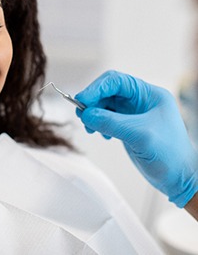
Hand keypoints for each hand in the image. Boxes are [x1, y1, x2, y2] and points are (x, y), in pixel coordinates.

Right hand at [74, 70, 197, 207]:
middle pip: (107, 92)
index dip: (96, 88)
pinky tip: (101, 134)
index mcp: (148, 95)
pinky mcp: (126, 126)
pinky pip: (105, 118)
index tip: (82, 99)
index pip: (116, 81)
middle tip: (82, 114)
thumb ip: (111, 123)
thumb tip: (86, 114)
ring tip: (90, 127)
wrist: (179, 178)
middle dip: (92, 101)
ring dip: (93, 114)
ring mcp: (132, 114)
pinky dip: (98, 123)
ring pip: (104, 105)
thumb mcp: (139, 135)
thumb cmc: (171, 156)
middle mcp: (140, 101)